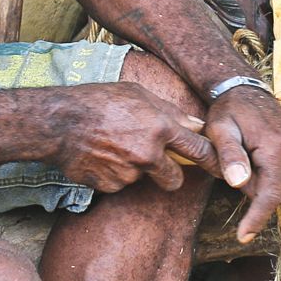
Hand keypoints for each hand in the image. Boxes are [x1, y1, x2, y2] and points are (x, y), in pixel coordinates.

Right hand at [54, 83, 221, 193]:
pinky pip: (121, 184)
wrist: (59, 122)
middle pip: (174, 180)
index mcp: (160, 128)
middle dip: (169, 175)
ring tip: (115, 148)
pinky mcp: (111, 186)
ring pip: (143, 179)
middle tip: (154, 162)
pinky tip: (101, 157)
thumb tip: (196, 125)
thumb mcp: (138, 94)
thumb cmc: (98, 100)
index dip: (212, 162)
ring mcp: (129, 173)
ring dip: (136, 170)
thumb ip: (170, 112)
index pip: (198, 150)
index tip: (221, 169)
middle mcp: (148, 154)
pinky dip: (114, 175)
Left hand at [201, 87, 280, 243]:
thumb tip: (239, 183)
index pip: (269, 195)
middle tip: (240, 167)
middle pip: (278, 194)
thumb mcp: (219, 130)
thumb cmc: (230, 112)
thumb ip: (229, 156)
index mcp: (275, 146)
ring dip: (272, 185)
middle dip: (256, 191)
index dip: (256, 219)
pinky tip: (277, 170)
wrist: (247, 91)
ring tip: (255, 162)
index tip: (244, 236)